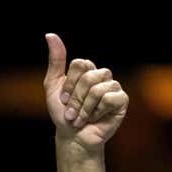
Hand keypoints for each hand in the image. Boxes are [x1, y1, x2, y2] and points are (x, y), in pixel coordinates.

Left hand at [43, 33, 127, 152]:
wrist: (72, 137)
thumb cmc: (63, 114)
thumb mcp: (53, 86)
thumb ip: (55, 61)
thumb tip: (50, 35)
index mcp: (87, 70)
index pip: (79, 63)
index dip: (68, 84)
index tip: (63, 99)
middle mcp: (102, 75)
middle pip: (89, 77)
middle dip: (75, 99)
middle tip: (71, 113)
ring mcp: (113, 86)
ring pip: (98, 88)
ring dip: (84, 108)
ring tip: (81, 118)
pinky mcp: (121, 100)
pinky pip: (109, 98)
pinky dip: (97, 111)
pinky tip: (96, 118)